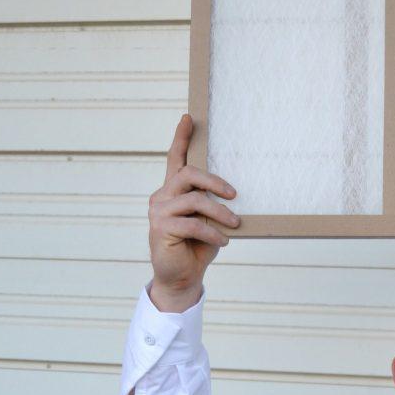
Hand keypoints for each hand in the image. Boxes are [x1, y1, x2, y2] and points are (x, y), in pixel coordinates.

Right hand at [147, 114, 239, 311]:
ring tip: (235, 223)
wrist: (182, 277)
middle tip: (235, 193)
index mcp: (173, 191)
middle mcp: (162, 196)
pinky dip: (213, 232)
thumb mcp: (209, 221)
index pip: (175, 159)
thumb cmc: (198, 247)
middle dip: (215, 181)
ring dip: (220, 212)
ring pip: (194, 200)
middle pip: (188, 174)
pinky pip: (194, 224)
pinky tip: (224, 241)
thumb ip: (212, 203)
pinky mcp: (161, 228)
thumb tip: (234, 191)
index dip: (181, 138)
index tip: (189, 117)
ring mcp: (159, 212)